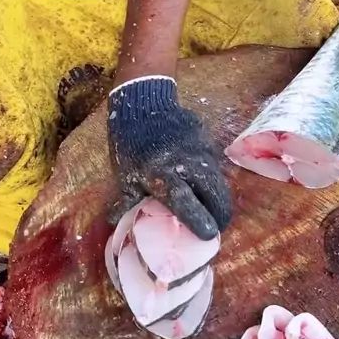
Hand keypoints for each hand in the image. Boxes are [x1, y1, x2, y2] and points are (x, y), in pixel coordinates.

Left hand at [108, 76, 231, 239]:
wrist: (144, 104)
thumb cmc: (130, 143)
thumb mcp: (125, 174)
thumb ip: (128, 200)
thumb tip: (117, 223)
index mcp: (160, 174)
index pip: (184, 200)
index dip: (198, 219)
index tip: (208, 234)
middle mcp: (185, 162)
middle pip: (213, 192)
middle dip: (220, 213)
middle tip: (218, 228)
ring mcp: (200, 150)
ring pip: (219, 180)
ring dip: (220, 199)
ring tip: (216, 213)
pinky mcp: (207, 142)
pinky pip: (216, 166)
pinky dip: (215, 181)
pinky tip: (208, 189)